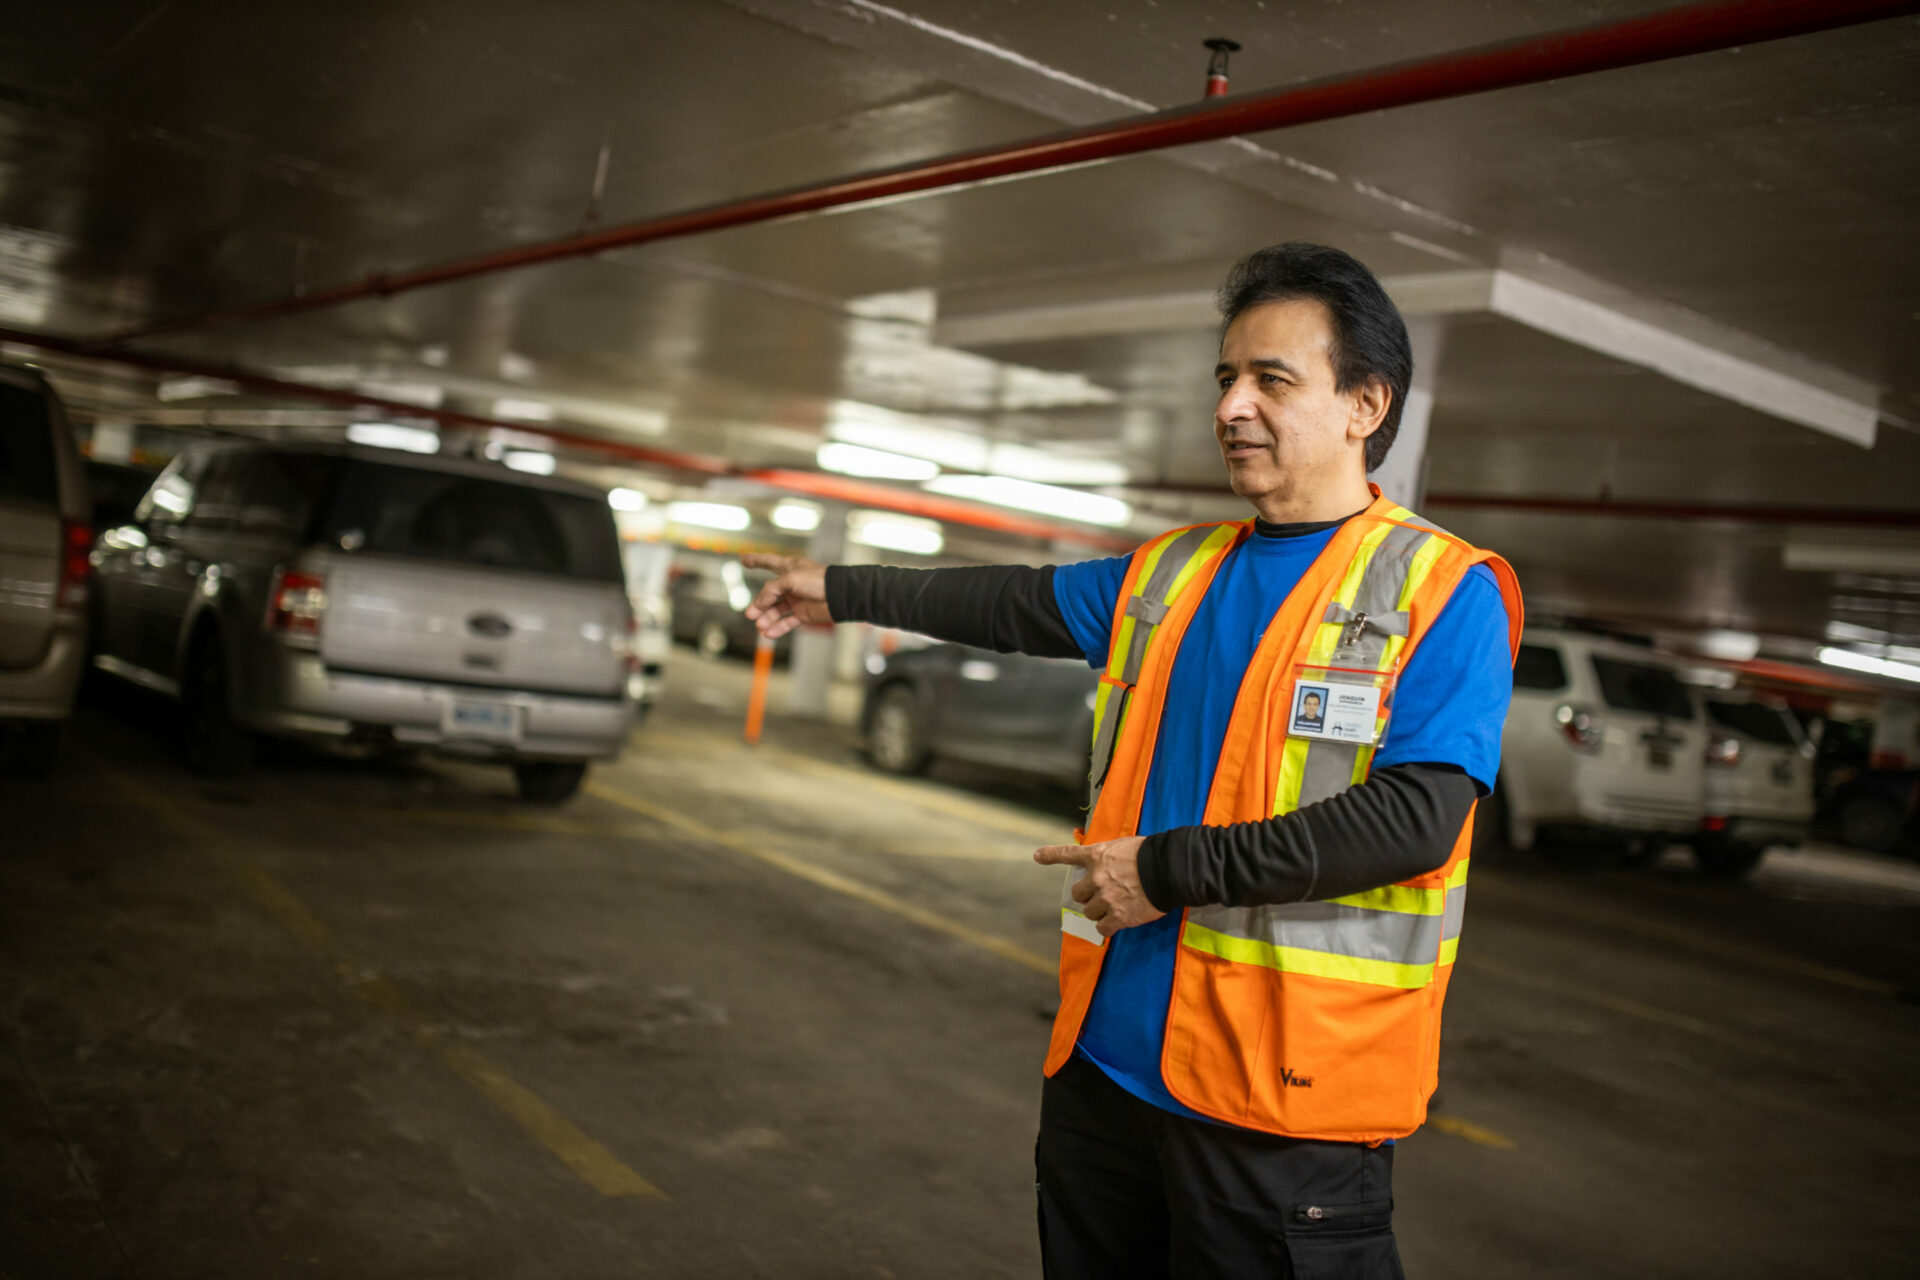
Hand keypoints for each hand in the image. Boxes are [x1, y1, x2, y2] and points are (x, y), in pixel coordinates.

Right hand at [741, 554, 831, 637]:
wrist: (840, 595)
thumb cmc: (819, 580)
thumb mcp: (790, 579)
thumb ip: (772, 590)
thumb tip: (759, 604)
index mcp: (790, 568)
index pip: (769, 562)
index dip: (755, 560)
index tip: (744, 559)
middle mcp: (792, 584)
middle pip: (769, 594)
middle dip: (758, 604)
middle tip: (749, 613)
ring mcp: (797, 600)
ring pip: (776, 610)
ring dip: (766, 618)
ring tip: (760, 625)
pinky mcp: (803, 614)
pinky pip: (787, 622)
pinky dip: (777, 628)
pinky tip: (768, 633)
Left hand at [1034, 837, 1163, 936]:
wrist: (1169, 870)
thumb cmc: (1151, 854)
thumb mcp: (1124, 847)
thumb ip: (1109, 858)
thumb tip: (1107, 867)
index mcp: (1097, 857)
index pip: (1068, 854)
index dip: (1051, 855)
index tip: (1038, 856)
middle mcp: (1097, 878)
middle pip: (1078, 894)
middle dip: (1088, 896)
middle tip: (1104, 895)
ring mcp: (1106, 898)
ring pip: (1089, 913)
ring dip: (1099, 912)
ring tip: (1116, 907)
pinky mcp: (1118, 917)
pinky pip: (1102, 929)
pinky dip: (1107, 928)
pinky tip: (1117, 923)